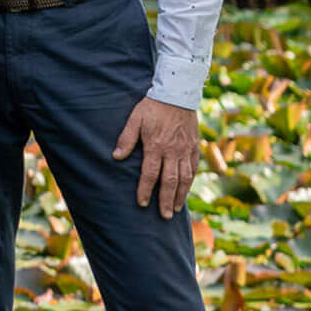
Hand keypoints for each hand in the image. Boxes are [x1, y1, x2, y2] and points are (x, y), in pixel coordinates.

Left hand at [113, 96, 199, 217]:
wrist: (177, 94)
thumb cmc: (152, 106)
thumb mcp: (135, 119)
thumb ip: (126, 139)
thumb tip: (116, 157)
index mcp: (156, 146)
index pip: (150, 174)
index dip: (146, 190)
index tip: (142, 203)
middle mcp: (173, 151)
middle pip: (170, 181)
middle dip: (165, 200)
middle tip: (164, 217)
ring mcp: (186, 150)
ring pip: (184, 178)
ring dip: (179, 195)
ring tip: (174, 209)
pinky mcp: (194, 146)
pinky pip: (193, 168)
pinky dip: (190, 181)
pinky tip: (186, 190)